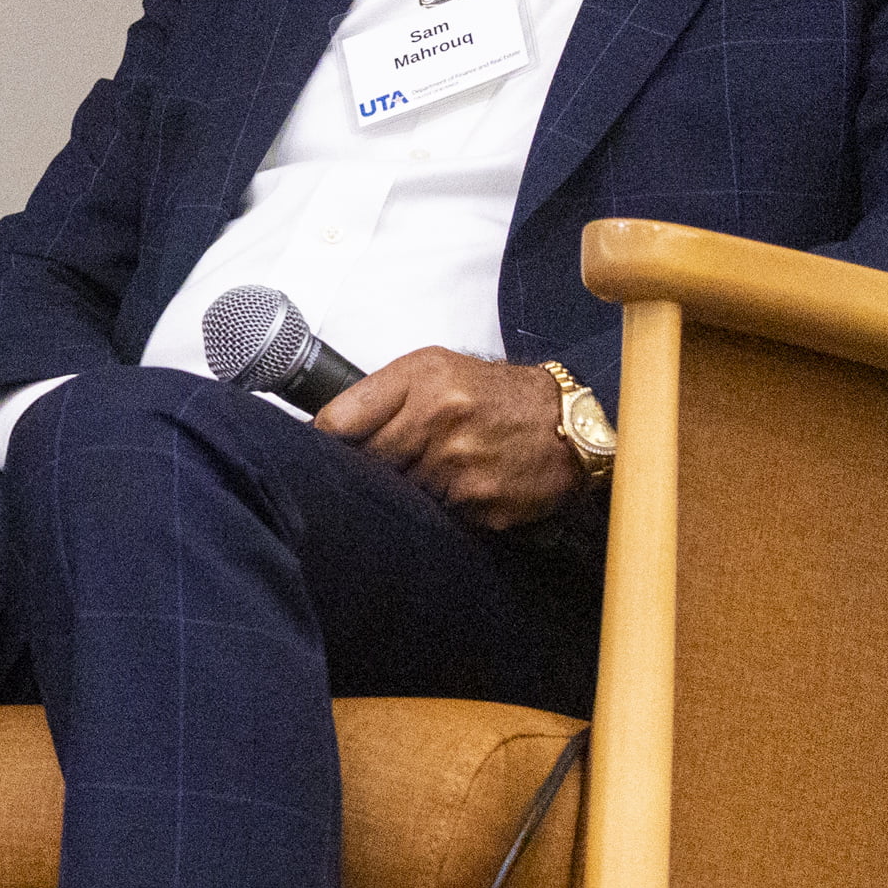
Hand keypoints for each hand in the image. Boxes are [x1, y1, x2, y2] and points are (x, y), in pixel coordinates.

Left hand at [319, 347, 586, 528]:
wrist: (567, 422)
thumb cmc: (493, 394)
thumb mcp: (432, 368)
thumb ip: (376, 394)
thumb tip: (321, 430)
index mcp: (423, 383)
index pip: (340, 423)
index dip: (324, 442)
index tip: (320, 451)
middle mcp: (442, 422)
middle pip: (366, 466)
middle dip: (368, 469)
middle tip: (387, 463)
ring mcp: (463, 469)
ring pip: (399, 495)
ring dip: (404, 492)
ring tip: (432, 471)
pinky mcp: (483, 507)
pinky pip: (437, 518)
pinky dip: (438, 510)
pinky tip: (457, 491)